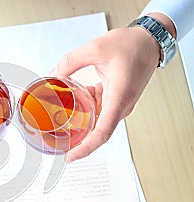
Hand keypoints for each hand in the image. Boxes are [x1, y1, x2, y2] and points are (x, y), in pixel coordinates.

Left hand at [51, 24, 161, 161]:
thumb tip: (53, 74)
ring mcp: (120, 104)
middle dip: (77, 137)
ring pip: (97, 119)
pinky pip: (100, 109)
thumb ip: (70, 61)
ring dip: (81, 118)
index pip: (102, 133)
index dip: (85, 149)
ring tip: (61, 115)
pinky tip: (76, 97)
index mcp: (119, 97)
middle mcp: (120, 105)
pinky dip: (87, 106)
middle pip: (97, 130)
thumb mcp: (95, 48)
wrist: (150, 41)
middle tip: (56, 138)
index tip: (70, 157)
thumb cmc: (132, 45)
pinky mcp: (117, 99)